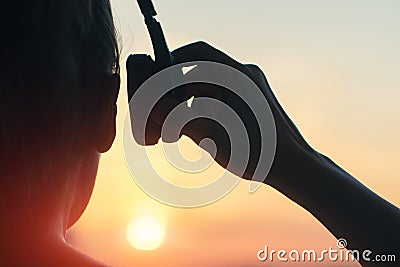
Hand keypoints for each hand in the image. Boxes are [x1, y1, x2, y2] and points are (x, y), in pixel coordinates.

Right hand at [127, 41, 319, 183]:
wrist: (294, 165)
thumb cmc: (256, 152)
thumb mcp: (210, 135)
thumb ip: (178, 118)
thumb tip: (154, 106)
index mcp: (236, 76)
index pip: (197, 53)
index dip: (172, 62)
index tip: (157, 79)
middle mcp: (246, 75)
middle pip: (202, 69)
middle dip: (180, 87)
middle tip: (166, 108)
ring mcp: (253, 87)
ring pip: (212, 83)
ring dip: (193, 98)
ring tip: (180, 124)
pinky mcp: (256, 100)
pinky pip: (224, 94)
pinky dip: (207, 104)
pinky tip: (200, 126)